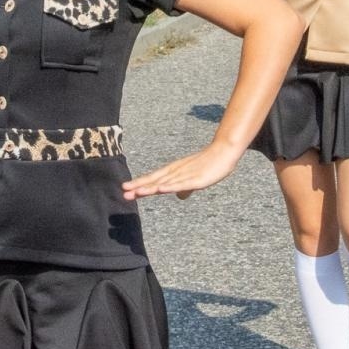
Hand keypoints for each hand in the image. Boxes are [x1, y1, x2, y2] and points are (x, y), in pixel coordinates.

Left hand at [122, 141, 243, 200]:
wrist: (224, 152)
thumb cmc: (209, 164)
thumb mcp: (195, 179)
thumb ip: (186, 188)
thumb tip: (180, 197)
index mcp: (175, 172)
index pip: (154, 179)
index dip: (140, 184)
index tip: (125, 190)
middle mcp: (177, 172)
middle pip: (155, 180)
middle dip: (140, 186)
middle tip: (123, 192)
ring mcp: (186, 174)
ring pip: (165, 182)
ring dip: (151, 187)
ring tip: (137, 192)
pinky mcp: (196, 178)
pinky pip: (181, 184)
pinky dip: (170, 186)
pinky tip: (160, 189)